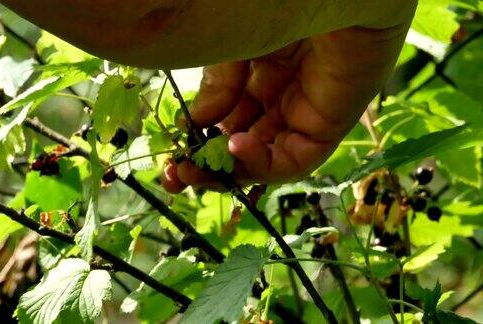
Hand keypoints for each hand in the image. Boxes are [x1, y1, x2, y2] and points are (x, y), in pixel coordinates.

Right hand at [162, 25, 409, 192]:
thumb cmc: (272, 4)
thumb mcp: (230, 46)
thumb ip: (216, 87)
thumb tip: (195, 125)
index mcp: (258, 69)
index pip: (227, 115)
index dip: (198, 137)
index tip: (170, 154)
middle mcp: (281, 92)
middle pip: (245, 142)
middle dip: (210, 163)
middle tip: (177, 176)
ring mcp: (306, 109)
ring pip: (267, 158)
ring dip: (231, 171)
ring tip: (194, 173)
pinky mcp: (331, 123)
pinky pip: (296, 160)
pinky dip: (262, 163)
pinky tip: (234, 146)